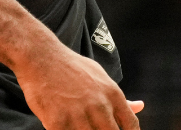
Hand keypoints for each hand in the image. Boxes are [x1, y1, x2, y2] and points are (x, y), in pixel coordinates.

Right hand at [14, 42, 143, 129]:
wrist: (40, 57)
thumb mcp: (99, 76)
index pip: (131, 125)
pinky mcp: (58, 123)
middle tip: (95, 127)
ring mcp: (79, 116)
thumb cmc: (70, 67)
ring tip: (78, 125)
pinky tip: (63, 126)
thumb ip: (119, 96)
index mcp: (112, 94)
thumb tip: (140, 106)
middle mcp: (99, 106)